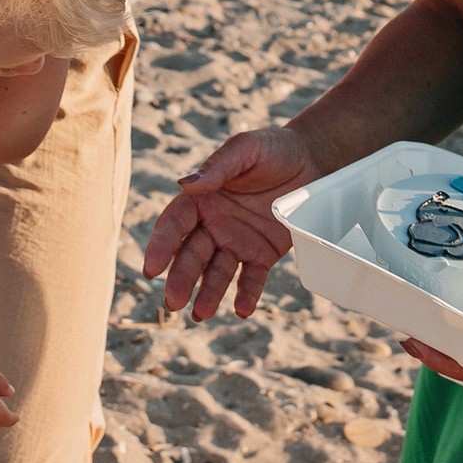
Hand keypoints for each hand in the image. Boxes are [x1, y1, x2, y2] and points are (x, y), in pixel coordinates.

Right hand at [141, 128, 321, 320]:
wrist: (312, 161)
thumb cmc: (272, 149)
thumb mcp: (246, 149)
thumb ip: (219, 167)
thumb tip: (185, 184)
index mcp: (201, 199)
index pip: (174, 225)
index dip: (161, 246)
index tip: (150, 269)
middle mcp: (213, 225)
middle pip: (191, 255)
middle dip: (181, 278)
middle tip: (173, 302)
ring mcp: (236, 242)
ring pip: (217, 272)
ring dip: (208, 293)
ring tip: (201, 314)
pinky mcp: (262, 255)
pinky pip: (251, 277)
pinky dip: (246, 294)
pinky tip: (242, 309)